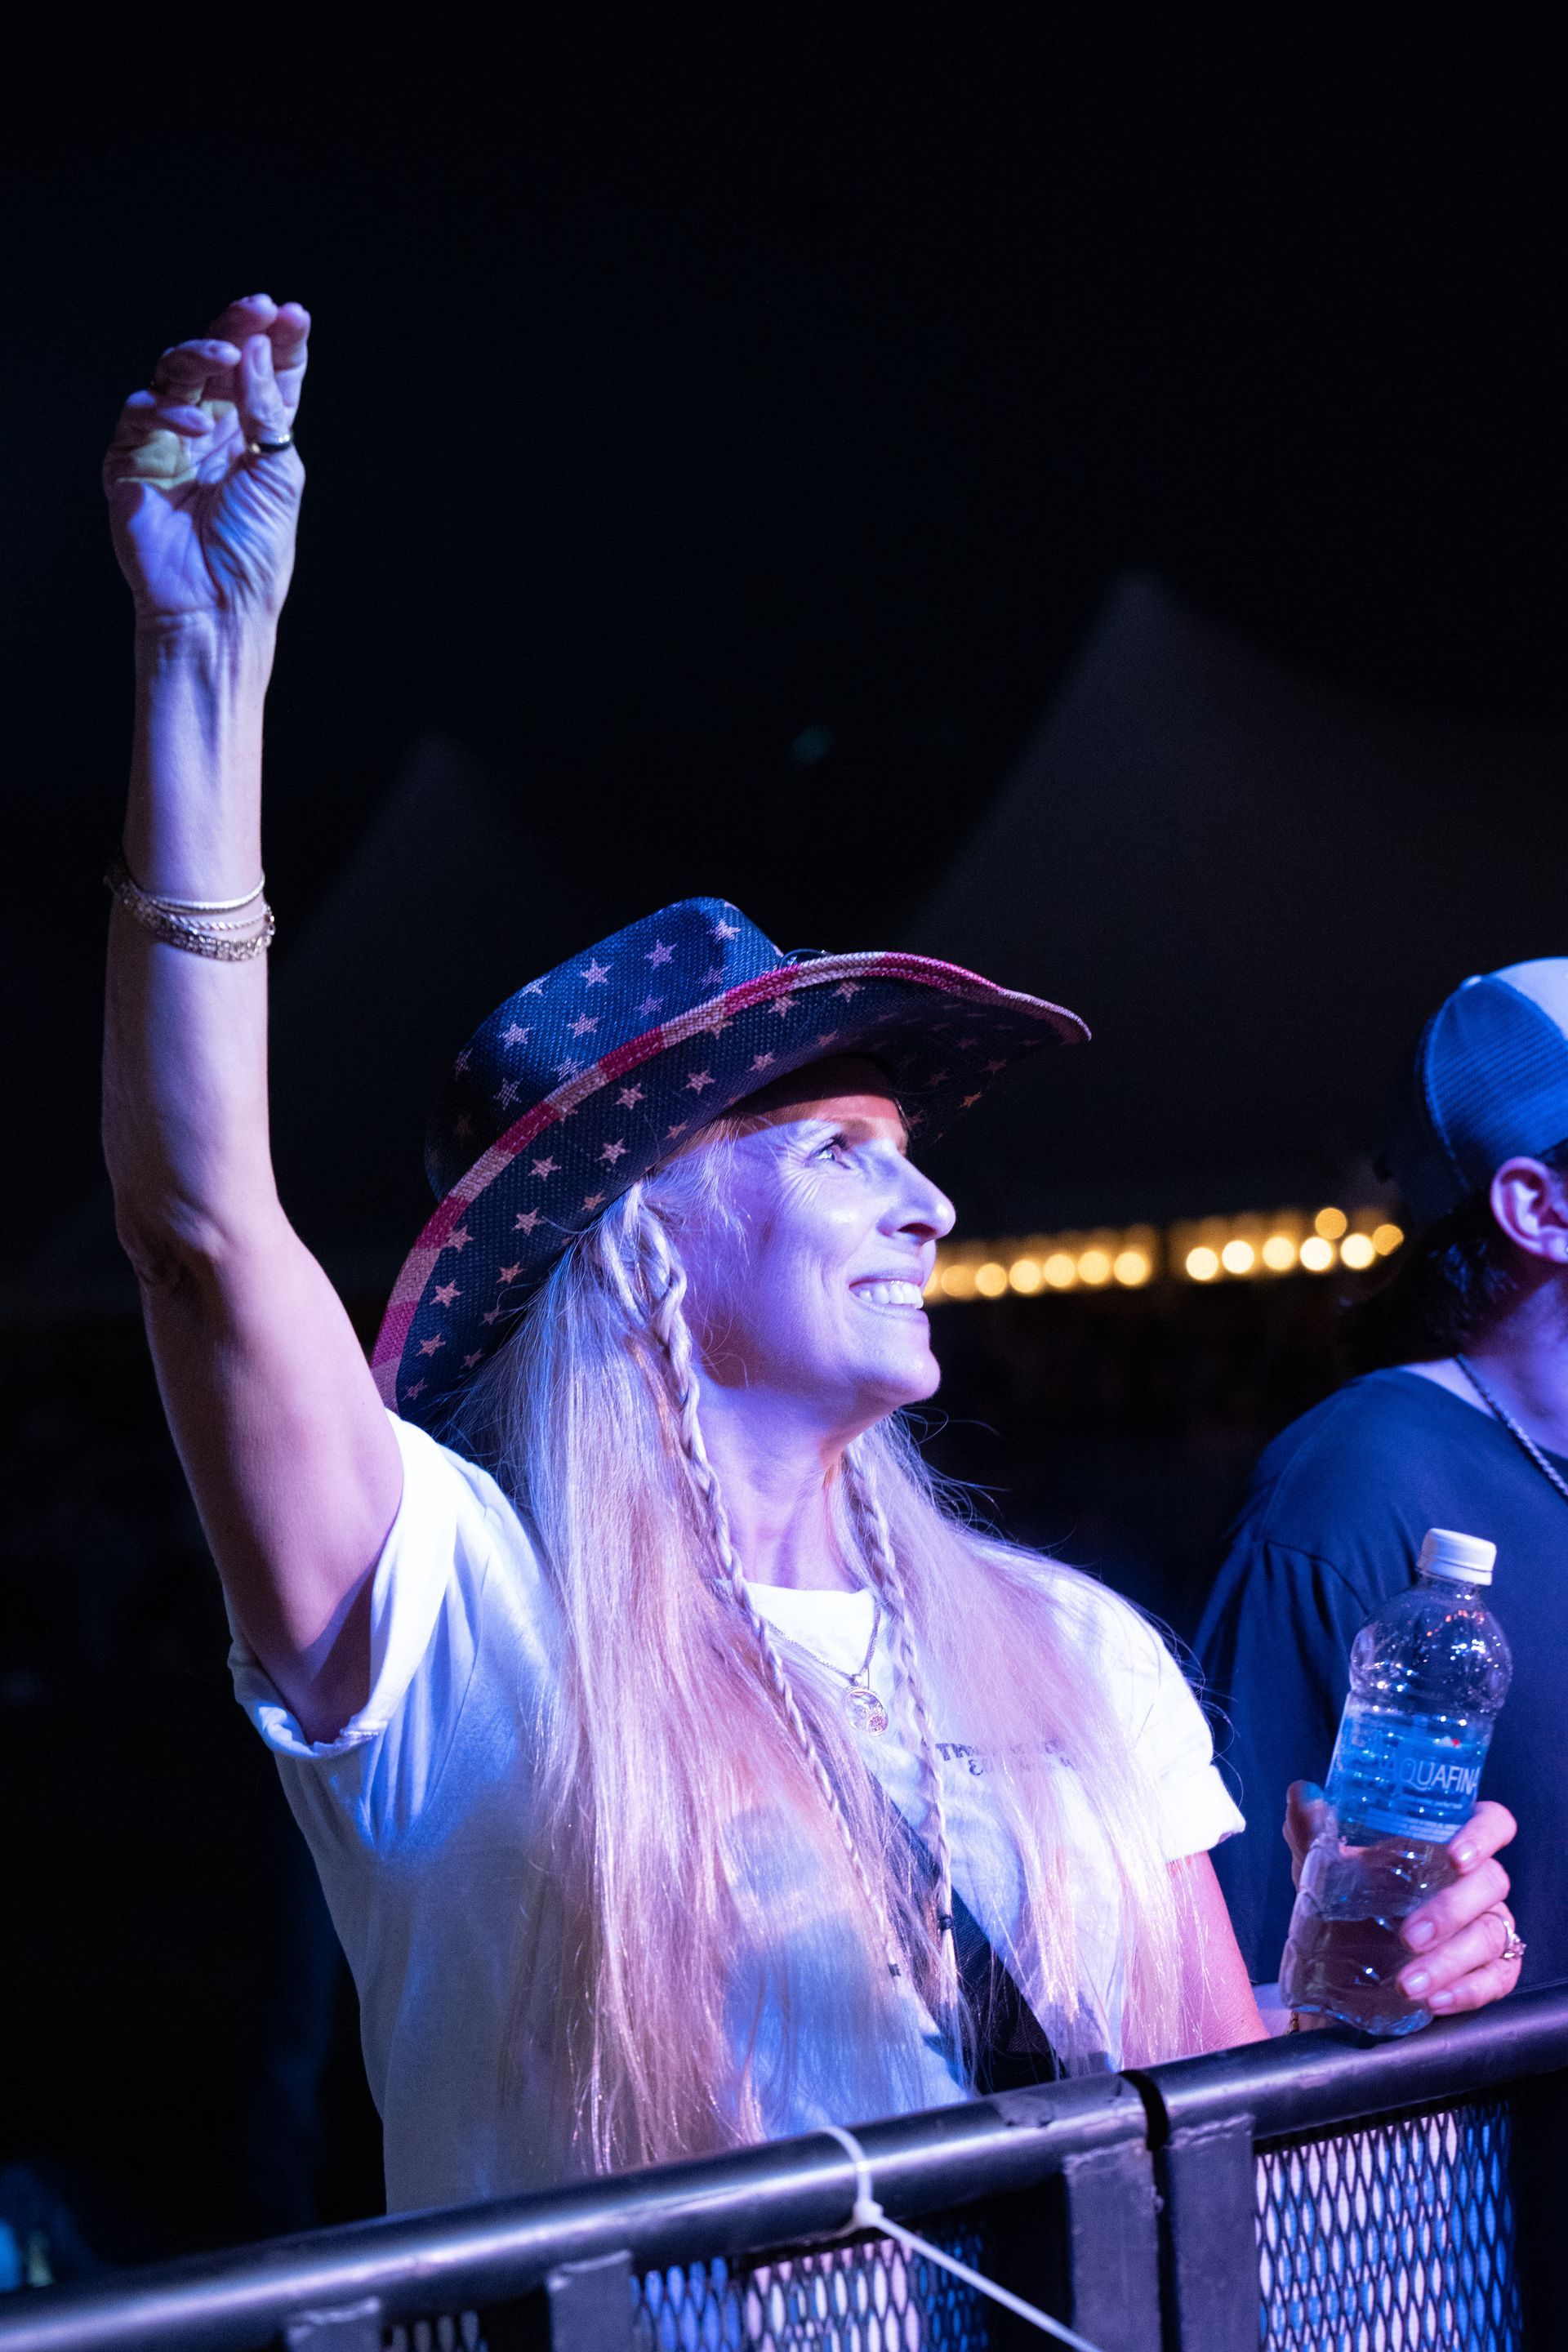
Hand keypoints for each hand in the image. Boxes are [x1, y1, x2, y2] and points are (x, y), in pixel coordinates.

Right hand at [103, 294, 308, 627]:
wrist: (217, 606)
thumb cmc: (254, 551)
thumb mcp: (279, 473)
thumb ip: (270, 410)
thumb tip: (258, 348)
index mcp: (251, 435)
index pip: (262, 373)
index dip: (275, 341)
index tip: (290, 314)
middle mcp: (210, 430)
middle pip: (217, 362)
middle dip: (236, 330)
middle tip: (256, 309)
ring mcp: (168, 441)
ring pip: (175, 373)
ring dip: (201, 356)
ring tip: (228, 357)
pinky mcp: (130, 459)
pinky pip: (141, 413)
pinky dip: (168, 411)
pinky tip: (197, 426)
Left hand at [1283, 1782, 1521, 2017]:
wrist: (1338, 1971)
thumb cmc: (1343, 1903)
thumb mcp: (1321, 1867)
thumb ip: (1312, 1829)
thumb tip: (1304, 1795)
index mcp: (1443, 1840)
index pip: (1490, 1822)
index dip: (1482, 1834)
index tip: (1455, 1856)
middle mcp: (1474, 1880)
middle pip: (1491, 1882)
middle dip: (1450, 1911)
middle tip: (1408, 1936)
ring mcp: (1488, 1924)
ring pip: (1491, 1935)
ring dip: (1450, 1961)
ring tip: (1407, 1983)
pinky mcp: (1492, 1970)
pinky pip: (1498, 1979)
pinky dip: (1468, 1991)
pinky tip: (1434, 2000)